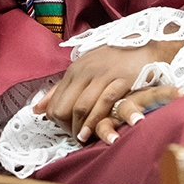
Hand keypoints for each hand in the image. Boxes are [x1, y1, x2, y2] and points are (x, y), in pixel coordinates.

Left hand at [35, 39, 183, 142]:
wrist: (147, 44)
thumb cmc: (114, 60)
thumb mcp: (84, 70)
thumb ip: (61, 89)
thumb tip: (37, 109)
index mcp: (75, 70)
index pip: (55, 102)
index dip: (58, 122)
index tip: (66, 130)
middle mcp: (85, 71)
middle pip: (65, 107)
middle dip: (67, 127)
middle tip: (75, 138)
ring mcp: (103, 75)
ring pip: (82, 106)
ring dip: (81, 128)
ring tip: (83, 139)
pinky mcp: (121, 79)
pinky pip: (104, 103)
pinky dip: (97, 120)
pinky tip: (96, 133)